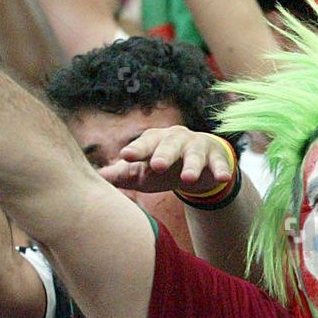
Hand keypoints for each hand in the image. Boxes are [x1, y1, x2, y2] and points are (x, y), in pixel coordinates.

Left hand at [99, 126, 237, 193]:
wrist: (199, 165)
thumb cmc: (163, 167)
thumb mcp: (142, 173)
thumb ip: (121, 174)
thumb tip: (94, 178)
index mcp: (154, 141)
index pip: (144, 144)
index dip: (136, 150)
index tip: (126, 156)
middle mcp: (176, 139)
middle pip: (169, 145)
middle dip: (163, 154)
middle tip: (157, 165)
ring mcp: (197, 146)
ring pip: (194, 155)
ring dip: (191, 165)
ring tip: (187, 178)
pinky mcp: (216, 156)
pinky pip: (219, 163)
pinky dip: (221, 169)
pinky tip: (223, 177)